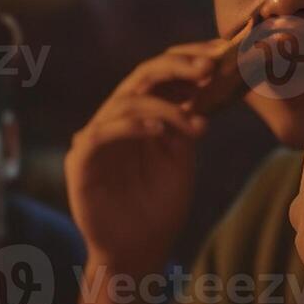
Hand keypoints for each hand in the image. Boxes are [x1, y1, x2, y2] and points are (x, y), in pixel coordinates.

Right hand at [65, 41, 228, 276]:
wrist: (138, 250)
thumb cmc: (160, 205)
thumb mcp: (181, 157)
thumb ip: (187, 122)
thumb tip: (211, 81)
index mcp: (142, 113)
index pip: (162, 73)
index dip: (190, 57)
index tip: (223, 53)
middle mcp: (117, 118)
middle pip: (143, 76)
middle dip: (178, 67)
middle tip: (210, 68)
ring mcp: (97, 137)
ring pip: (126, 102)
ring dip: (165, 108)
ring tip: (195, 125)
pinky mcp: (80, 162)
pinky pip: (100, 133)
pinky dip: (131, 127)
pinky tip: (159, 131)